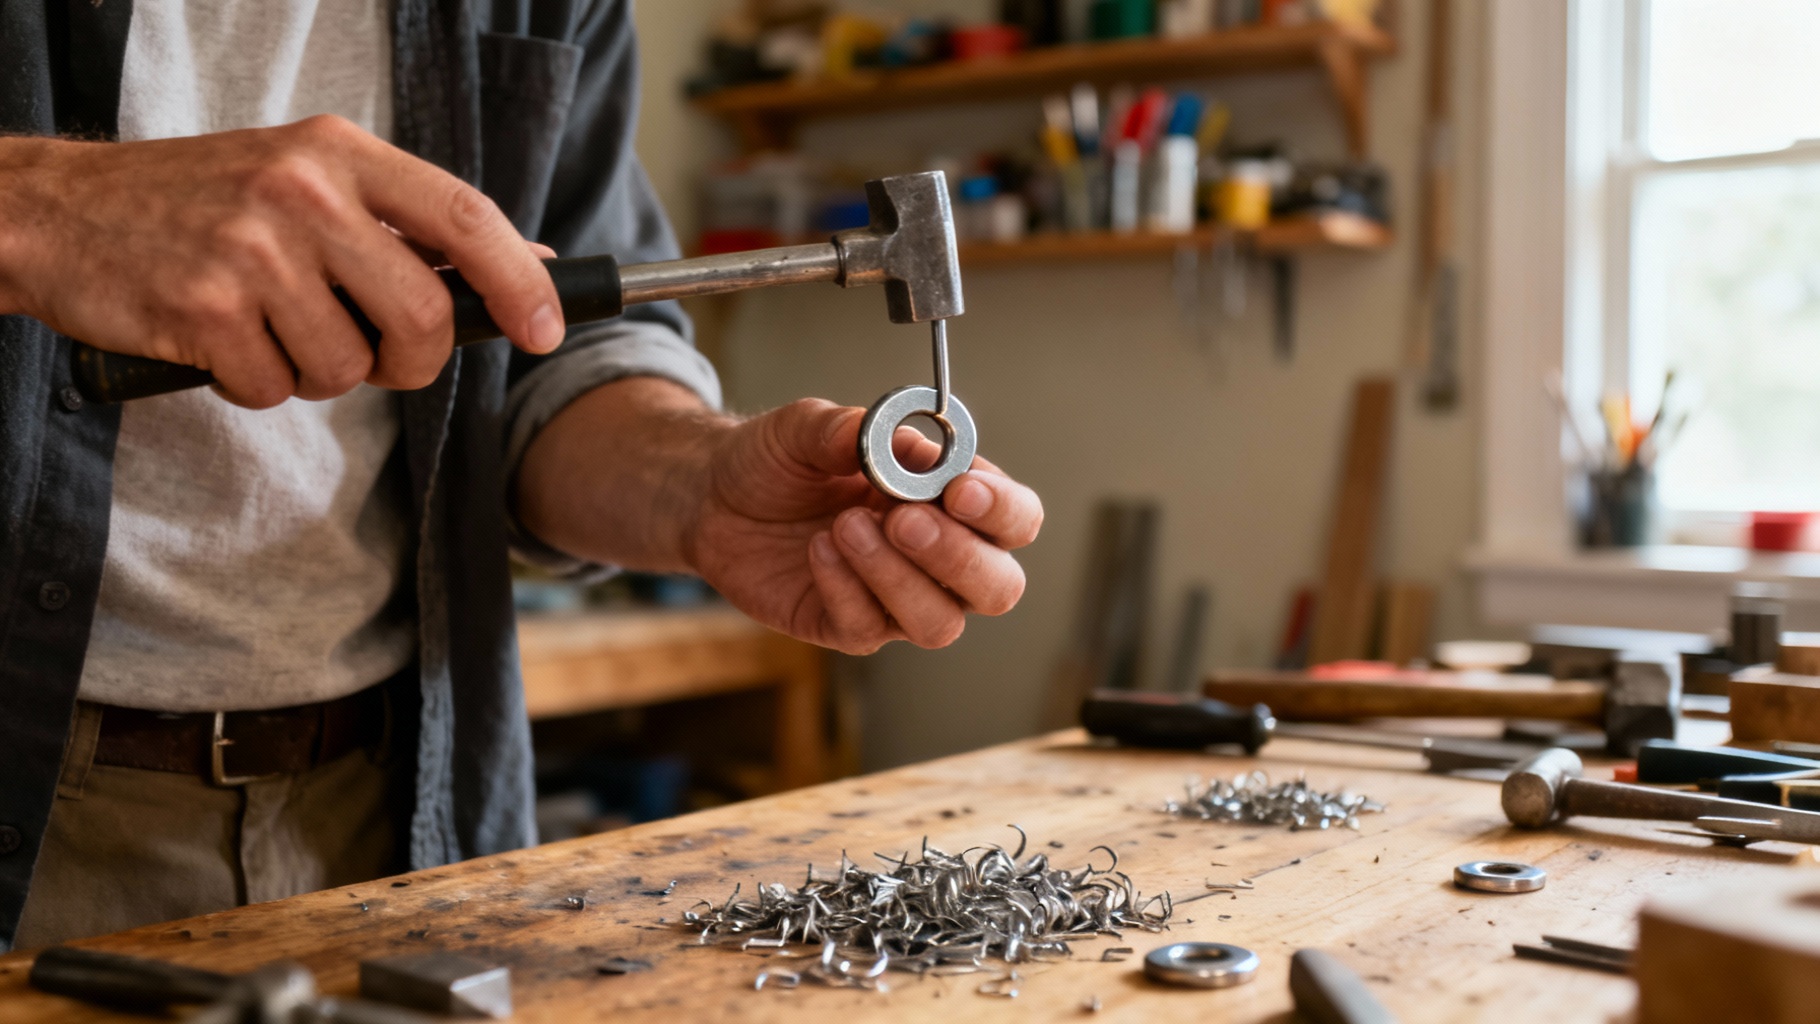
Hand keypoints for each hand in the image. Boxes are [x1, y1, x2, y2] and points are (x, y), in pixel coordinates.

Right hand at [0, 117, 562, 406]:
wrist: (64, 213)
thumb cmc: (206, 205)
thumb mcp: (311, 180)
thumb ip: (412, 223)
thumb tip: (532, 264)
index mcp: (341, 153)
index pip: (467, 217)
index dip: (521, 282)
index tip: (547, 329)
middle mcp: (302, 191)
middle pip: (421, 316)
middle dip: (412, 361)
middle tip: (377, 356)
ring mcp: (251, 249)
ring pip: (348, 367)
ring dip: (319, 373)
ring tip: (271, 329)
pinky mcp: (203, 307)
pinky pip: (276, 389)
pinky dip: (256, 386)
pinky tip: (222, 342)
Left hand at [686, 399, 1042, 653]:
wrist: (713, 495)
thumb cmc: (778, 460)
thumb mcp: (809, 426)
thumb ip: (857, 429)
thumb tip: (902, 440)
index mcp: (950, 500)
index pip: (1015, 519)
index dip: (1000, 510)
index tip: (959, 489)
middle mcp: (939, 558)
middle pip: (998, 587)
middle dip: (958, 557)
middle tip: (902, 519)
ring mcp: (897, 598)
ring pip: (939, 622)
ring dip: (896, 576)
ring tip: (844, 526)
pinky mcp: (850, 627)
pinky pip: (869, 629)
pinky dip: (845, 587)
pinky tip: (818, 550)